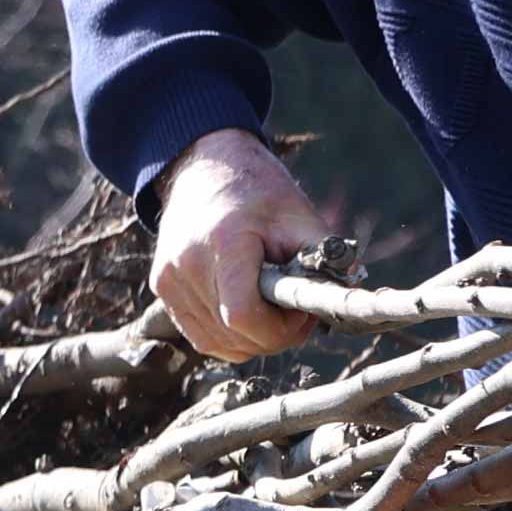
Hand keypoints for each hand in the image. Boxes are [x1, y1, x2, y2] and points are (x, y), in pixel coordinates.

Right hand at [146, 127, 329, 360]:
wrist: (205, 167)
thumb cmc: (256, 190)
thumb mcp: (298, 216)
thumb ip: (324, 259)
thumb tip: (349, 296)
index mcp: (224, 243)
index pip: (245, 317)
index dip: (280, 330)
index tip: (300, 315)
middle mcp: (187, 265)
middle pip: (234, 336)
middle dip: (272, 336)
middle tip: (294, 313)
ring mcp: (169, 279)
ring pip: (217, 344)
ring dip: (251, 339)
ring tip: (271, 309)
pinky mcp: (162, 288)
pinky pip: (201, 336)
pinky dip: (229, 336)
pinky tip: (248, 312)